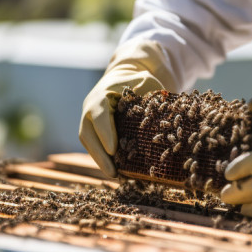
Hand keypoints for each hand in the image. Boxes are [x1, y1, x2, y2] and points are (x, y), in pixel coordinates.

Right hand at [79, 39, 176, 176]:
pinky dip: (103, 157)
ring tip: (115, 175)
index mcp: (102, 95)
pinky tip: (116, 170)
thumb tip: (164, 116)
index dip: (105, 133)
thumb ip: (152, 96)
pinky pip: (94, 145)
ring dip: (99, 160)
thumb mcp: (147, 82)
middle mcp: (91, 108)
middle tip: (113, 173)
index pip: (99, 115)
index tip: (114, 150)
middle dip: (99, 155)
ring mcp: (89, 119)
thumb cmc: (138, 80)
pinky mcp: (93, 129)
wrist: (125, 76)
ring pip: (88, 142)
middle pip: (87, 133)